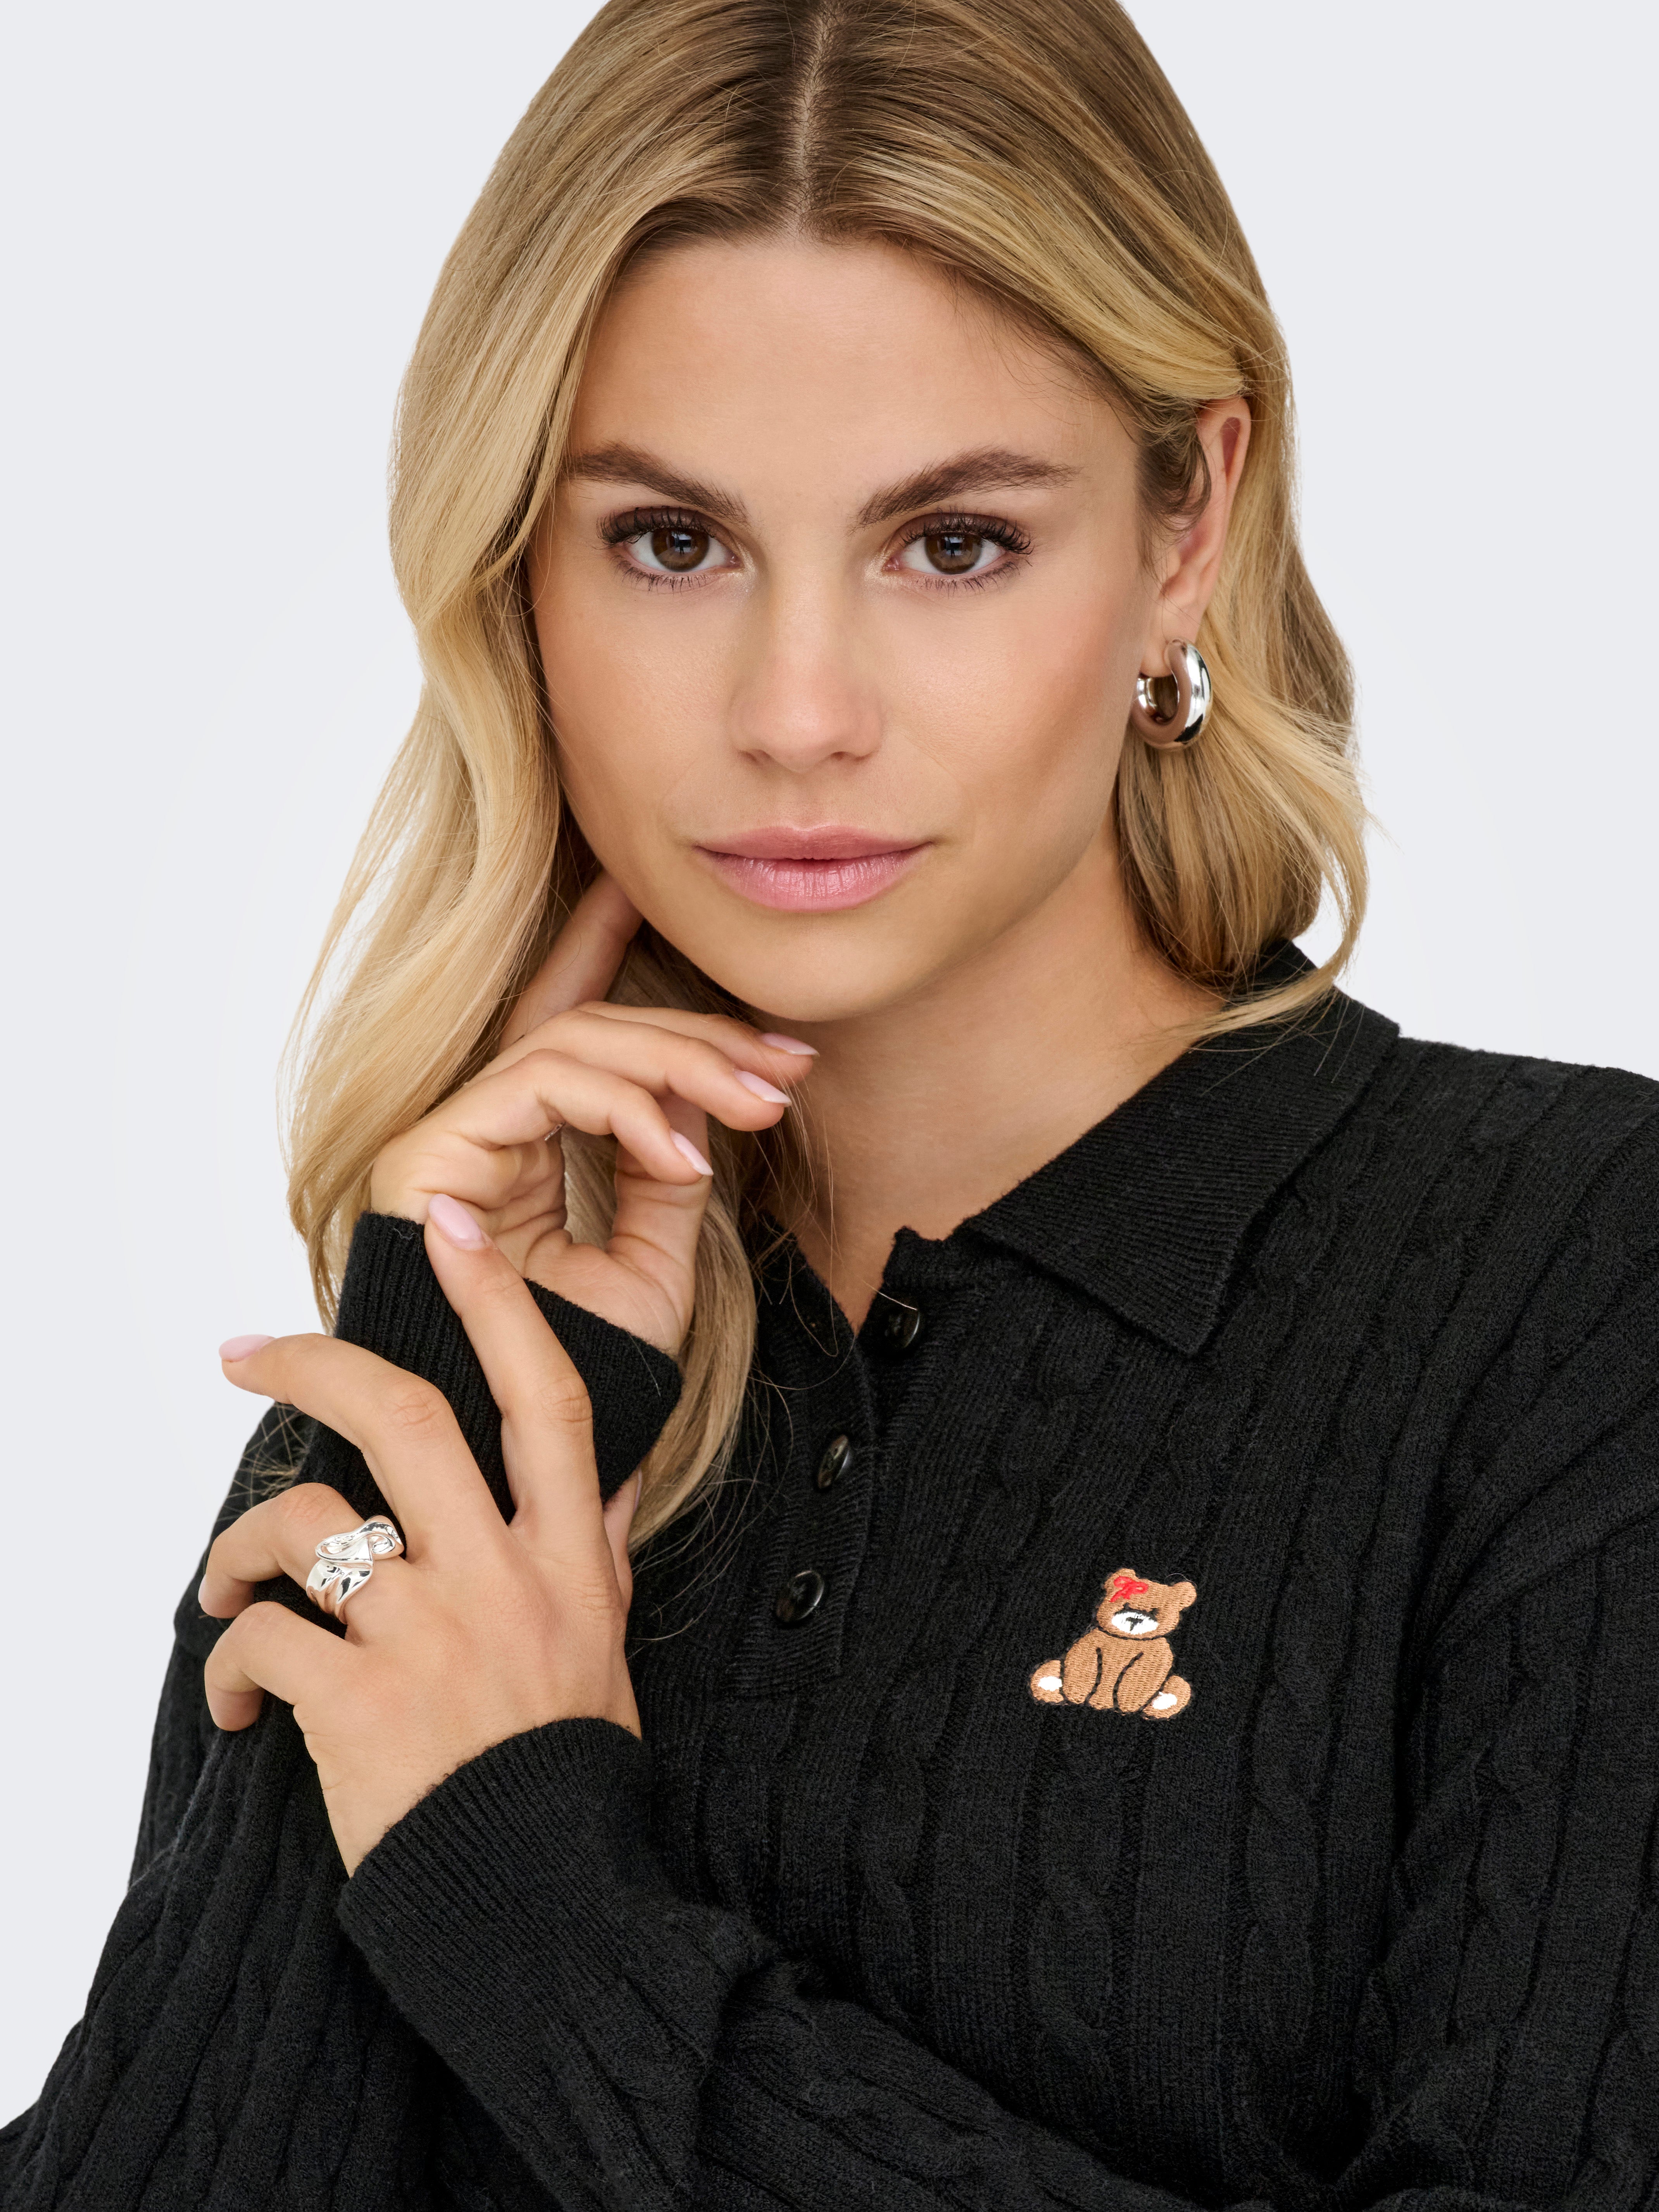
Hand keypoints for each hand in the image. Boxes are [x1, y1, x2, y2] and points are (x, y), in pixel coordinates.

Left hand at [202, 1207, 635, 1873]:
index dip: (492, 1300)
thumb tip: (591, 1472)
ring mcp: (428, 1637)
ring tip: (221, 1590)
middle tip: (245, 1351)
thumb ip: (588, 1545)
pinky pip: (259, 1644)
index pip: (541, 1395)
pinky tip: (239, 1702)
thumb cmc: (565, 1765)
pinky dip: (227, 1664)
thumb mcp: (604, 1638)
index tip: (442, 1228)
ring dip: (236, 1551)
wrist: (542, 1903)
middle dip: (310, 1365)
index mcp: (566, 1555)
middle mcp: (500, 1576)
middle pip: (400, 1420)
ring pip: (303, 1526)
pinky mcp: (357, 1705)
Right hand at [369, 873, 815, 1354]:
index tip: (792, 1062)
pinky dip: (622, 1106)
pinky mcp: (427, 1152)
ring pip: (570, 1040)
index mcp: (529, 1151)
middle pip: (593, 1030)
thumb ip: (668, 1177)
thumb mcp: (651, 1265)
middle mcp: (486, 1132)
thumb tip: (703, 1094)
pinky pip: (539, 1084)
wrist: (519, 1453)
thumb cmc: (579, 1375)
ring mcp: (452, 1137)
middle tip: (787, 1067)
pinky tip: (680, 1157)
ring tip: (755, 1106)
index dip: (696, 1036)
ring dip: (678, 1061)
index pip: (604, 1051)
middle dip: (699, 1037)